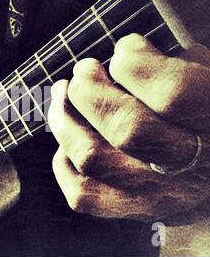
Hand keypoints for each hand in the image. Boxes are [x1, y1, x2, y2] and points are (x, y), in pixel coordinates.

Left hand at [48, 33, 209, 223]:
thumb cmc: (206, 113)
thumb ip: (185, 64)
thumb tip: (127, 51)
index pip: (171, 94)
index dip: (135, 63)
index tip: (125, 49)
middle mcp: (188, 166)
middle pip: (124, 128)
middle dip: (89, 90)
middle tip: (83, 69)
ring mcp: (155, 193)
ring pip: (92, 158)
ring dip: (64, 119)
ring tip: (61, 93)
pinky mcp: (131, 208)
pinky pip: (82, 193)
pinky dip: (63, 161)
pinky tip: (68, 139)